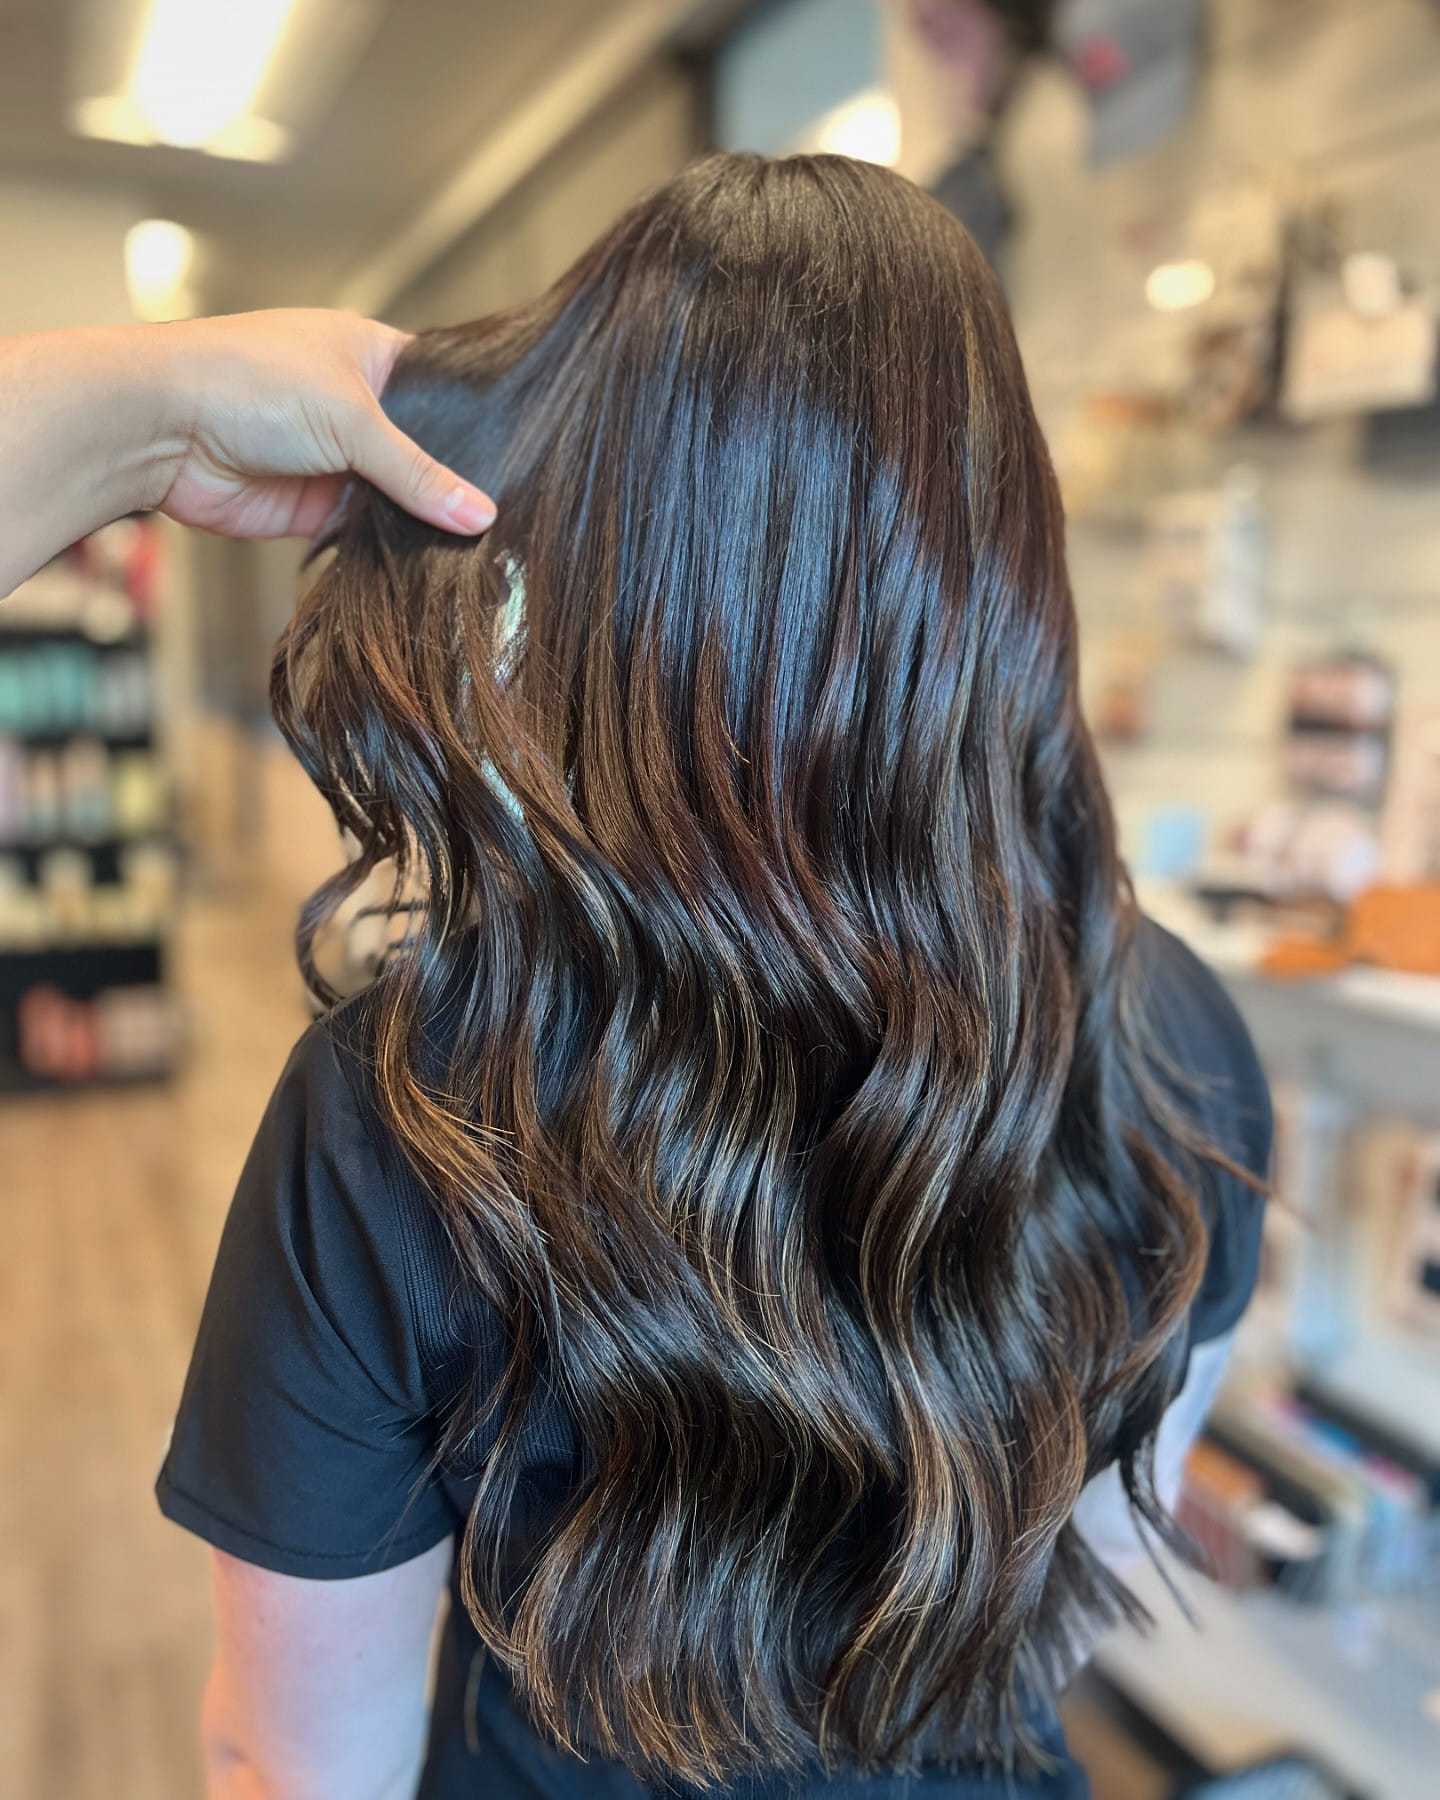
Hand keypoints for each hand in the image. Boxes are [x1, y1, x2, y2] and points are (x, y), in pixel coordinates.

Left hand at [149, 309, 495, 540]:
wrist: (162, 428)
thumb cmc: (248, 382)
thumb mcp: (352, 419)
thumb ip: (418, 473)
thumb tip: (481, 514)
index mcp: (370, 355)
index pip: (443, 389)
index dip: (479, 422)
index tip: (523, 460)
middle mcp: (357, 406)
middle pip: (425, 452)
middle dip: (455, 483)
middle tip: (513, 515)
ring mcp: (337, 459)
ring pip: (399, 497)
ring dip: (425, 521)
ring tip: (485, 547)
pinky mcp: (315, 507)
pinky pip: (368, 532)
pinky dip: (393, 547)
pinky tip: (433, 563)